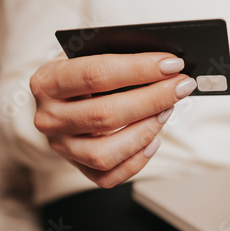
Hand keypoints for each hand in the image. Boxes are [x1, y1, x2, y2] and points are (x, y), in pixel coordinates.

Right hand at [29, 52, 196, 187]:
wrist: (61, 97)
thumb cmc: (84, 72)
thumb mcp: (91, 55)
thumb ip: (119, 56)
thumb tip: (166, 65)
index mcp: (48, 81)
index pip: (95, 75)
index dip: (139, 69)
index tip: (173, 64)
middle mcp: (49, 117)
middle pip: (105, 115)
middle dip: (153, 99)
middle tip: (181, 86)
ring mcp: (61, 147)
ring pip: (105, 153)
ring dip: (145, 131)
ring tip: (167, 110)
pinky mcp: (76, 166)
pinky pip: (109, 175)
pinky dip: (137, 160)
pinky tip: (153, 140)